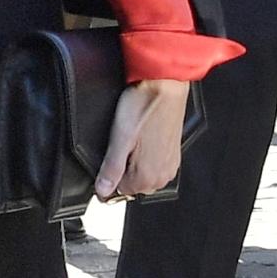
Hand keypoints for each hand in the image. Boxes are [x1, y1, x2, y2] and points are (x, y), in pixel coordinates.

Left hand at [94, 78, 190, 201]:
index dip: (108, 175)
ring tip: (132, 137)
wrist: (164, 85)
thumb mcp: (119, 138)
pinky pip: (154, 163)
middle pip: (132, 184)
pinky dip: (145, 154)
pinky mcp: (174, 152)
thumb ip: (110, 169)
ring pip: (143, 174)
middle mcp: (163, 175)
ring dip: (134, 161)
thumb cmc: (143, 107)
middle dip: (122, 169)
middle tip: (121, 143)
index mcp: (149, 176)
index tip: (108, 156)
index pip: (119, 192)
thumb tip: (102, 191)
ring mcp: (171, 164)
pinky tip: (141, 136)